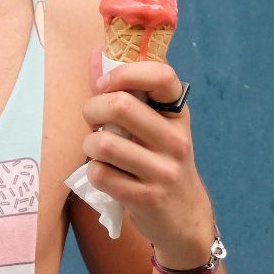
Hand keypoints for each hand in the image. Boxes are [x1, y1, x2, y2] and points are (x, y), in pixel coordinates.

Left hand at [80, 49, 217, 266]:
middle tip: (93, 120)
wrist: (184, 218)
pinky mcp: (146, 198)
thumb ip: (128, 93)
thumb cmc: (161, 163)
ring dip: (89, 145)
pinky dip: (94, 171)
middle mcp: (176, 140)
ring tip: (98, 150)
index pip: (161, 75)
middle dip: (92, 109)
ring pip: (103, 143)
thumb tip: (95, 54)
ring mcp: (163, 171)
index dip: (125, 73)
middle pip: (120, 106)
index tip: (105, 84)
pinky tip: (105, 174)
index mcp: (178, 114)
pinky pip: (100, 174)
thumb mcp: (157, 127)